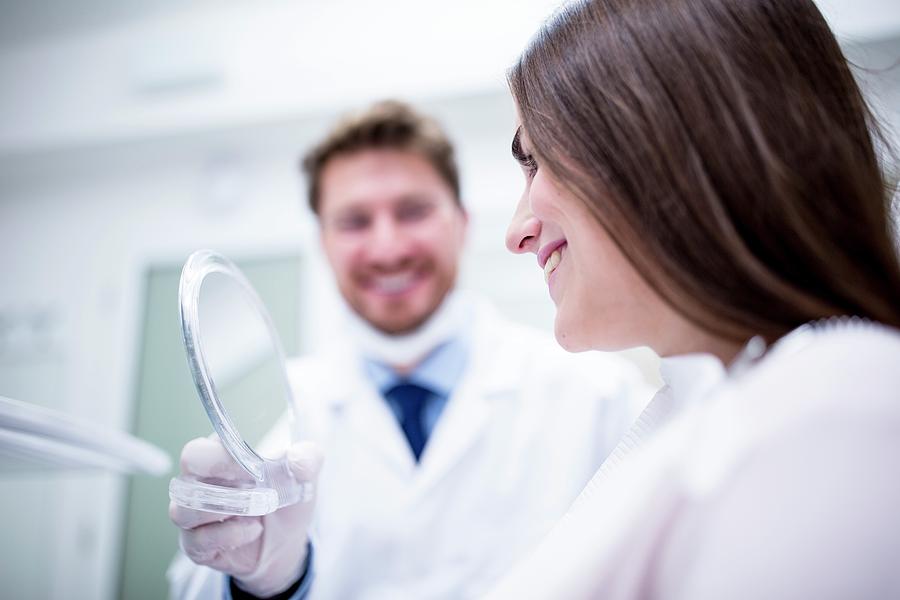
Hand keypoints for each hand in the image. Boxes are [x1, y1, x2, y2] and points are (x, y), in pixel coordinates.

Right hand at [169, 437, 322, 596]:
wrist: (286, 542)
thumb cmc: (285, 498)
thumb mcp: (303, 476)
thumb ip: (307, 459)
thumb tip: (299, 458)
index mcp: (217, 458)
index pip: (197, 453)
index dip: (221, 460)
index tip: (254, 469)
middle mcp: (197, 485)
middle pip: (182, 481)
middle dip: (219, 487)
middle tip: (254, 490)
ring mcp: (193, 516)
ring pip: (182, 512)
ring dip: (224, 511)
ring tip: (257, 511)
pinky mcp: (196, 545)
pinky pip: (197, 540)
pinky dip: (229, 535)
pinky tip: (253, 530)